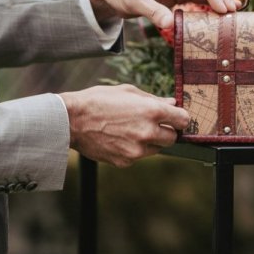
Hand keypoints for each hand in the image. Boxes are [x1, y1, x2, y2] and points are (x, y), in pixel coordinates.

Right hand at [60, 84, 188, 166]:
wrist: (71, 120)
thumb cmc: (99, 100)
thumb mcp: (128, 92)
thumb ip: (154, 99)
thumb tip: (172, 103)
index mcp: (152, 112)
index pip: (183, 120)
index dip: (179, 118)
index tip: (174, 117)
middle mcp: (148, 132)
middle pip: (173, 138)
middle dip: (166, 130)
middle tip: (152, 124)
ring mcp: (137, 150)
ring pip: (157, 149)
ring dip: (151, 141)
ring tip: (131, 129)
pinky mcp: (125, 161)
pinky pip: (139, 156)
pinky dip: (134, 149)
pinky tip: (120, 138)